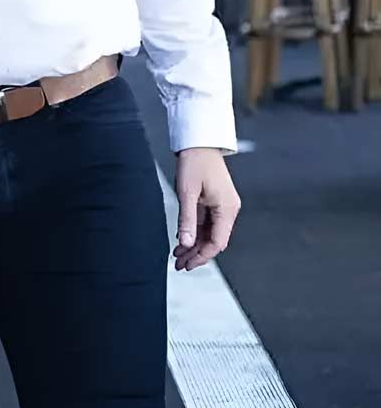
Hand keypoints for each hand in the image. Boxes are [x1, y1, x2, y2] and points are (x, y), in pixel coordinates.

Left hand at [173, 148, 240, 271]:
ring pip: (209, 233)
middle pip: (213, 240)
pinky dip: (194, 232)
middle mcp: (228, 210)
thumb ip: (186, 219)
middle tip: (179, 264)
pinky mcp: (215, 202)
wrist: (199, 143)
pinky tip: (182, 240)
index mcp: (227, 209)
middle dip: (196, 253)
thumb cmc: (195, 162)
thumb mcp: (187, 192)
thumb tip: (184, 243)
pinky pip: (206, 223)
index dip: (202, 255)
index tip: (187, 264)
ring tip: (178, 256)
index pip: (217, 242)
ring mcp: (222, 206)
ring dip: (194, 244)